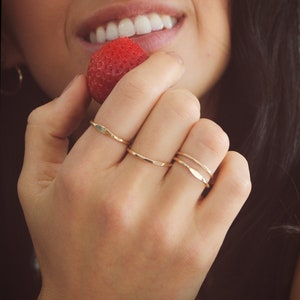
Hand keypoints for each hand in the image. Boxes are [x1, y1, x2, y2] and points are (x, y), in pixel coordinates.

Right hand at [18, 52, 250, 299]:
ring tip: (188, 149)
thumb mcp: (34, 185)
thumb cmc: (66, 242)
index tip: (167, 64)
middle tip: (172, 117)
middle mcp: (124, 198)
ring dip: (204, 132)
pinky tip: (210, 173)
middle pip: (177, 109)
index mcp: (83, 176)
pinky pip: (236, 179)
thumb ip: (47, 125)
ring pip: (210, 139)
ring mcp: (166, 224)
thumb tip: (82, 83)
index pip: (130, 97)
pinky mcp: (200, 245)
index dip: (156, 67)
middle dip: (179, 101)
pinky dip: (230, 164)